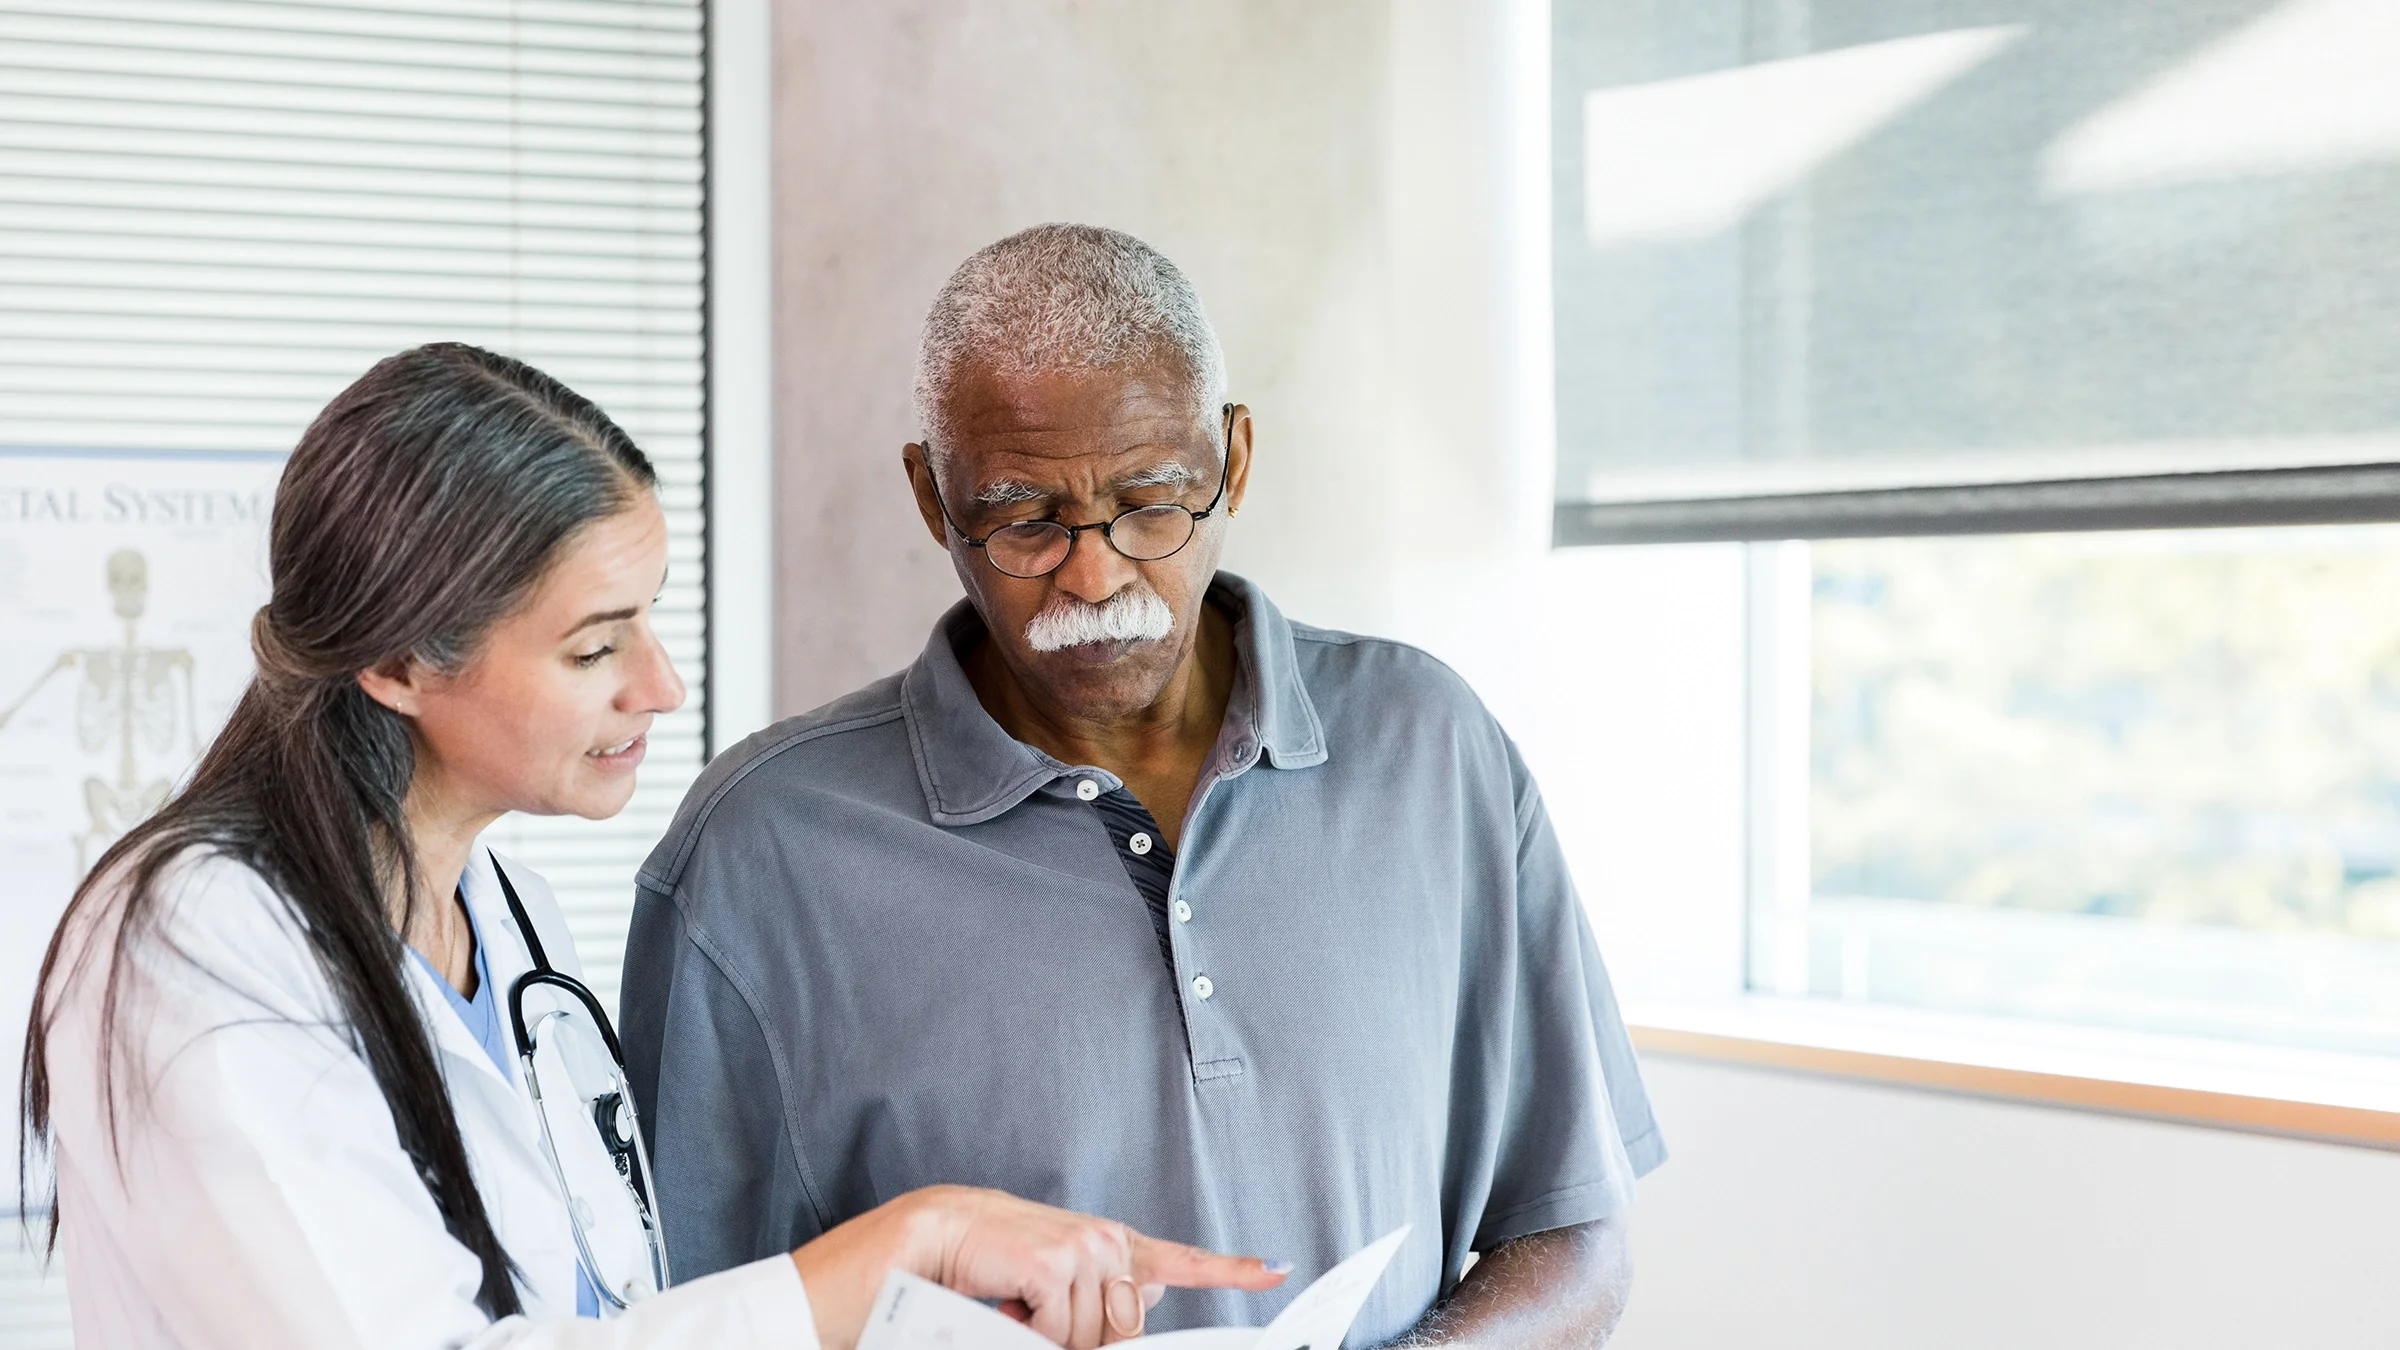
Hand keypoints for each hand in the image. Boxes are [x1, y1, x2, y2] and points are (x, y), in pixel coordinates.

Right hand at [791, 1184, 1287, 1349]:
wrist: (924, 1244)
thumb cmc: (980, 1270)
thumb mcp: (1048, 1287)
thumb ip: (1101, 1292)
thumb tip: (1148, 1304)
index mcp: (1108, 1244)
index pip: (1180, 1260)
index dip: (1231, 1269)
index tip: (1275, 1269)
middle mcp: (1106, 1242)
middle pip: (1129, 1331)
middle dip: (1088, 1341)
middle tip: (1036, 1320)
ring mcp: (1087, 1250)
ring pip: (1096, 1340)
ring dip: (1051, 1339)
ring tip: (1013, 1306)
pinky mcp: (1060, 1265)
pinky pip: (1063, 1336)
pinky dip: (1030, 1334)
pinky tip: (1005, 1303)